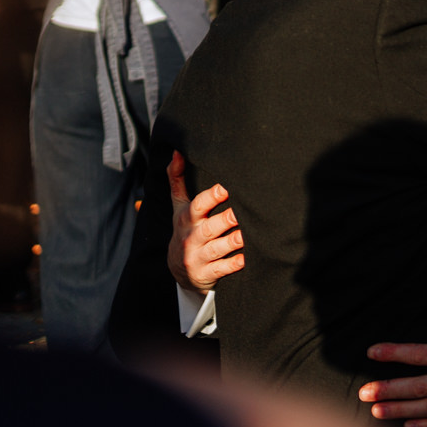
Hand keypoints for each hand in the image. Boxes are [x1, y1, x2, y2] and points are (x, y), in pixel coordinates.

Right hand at [166, 151, 244, 293]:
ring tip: (249, 233)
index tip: (227, 187)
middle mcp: (191, 238)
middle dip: (228, 219)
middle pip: (210, 227)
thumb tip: (177, 152)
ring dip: (235, 240)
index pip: (197, 206)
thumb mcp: (178, 207)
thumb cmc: (185, 230)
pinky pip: (222, 269)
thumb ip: (177, 179)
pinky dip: (234, 264)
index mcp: (186, 219)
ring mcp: (198, 257)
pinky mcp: (206, 274)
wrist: (179, 271)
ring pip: (218, 248)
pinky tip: (247, 258)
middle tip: (245, 211)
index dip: (212, 196)